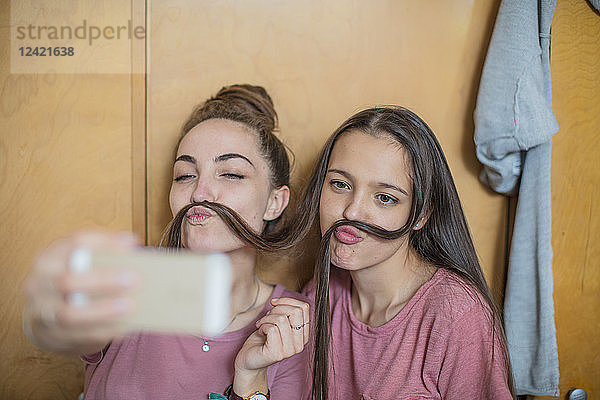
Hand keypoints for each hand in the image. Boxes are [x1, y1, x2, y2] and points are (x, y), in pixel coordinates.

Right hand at [23, 231, 140, 354]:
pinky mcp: (49, 335)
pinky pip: (77, 336)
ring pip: (69, 314)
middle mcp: (38, 282)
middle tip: (133, 280)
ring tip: (130, 306)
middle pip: (68, 280)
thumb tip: (131, 243)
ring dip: (103, 311)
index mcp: (49, 257)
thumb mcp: (79, 262)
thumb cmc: (72, 282)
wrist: (44, 314)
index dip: (105, 243)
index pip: (75, 243)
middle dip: (103, 280)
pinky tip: (124, 328)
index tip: (131, 245)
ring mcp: (40, 311)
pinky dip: (103, 331)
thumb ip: (103, 253)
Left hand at [232, 297, 309, 395]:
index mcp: (303, 334)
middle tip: (267, 317)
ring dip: (267, 318)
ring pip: (282, 319)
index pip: (304, 308)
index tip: (274, 303)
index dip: (287, 300)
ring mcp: (290, 350)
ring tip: (261, 325)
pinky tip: (260, 332)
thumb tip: (277, 301)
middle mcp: (300, 344)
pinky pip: (272, 329)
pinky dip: (262, 326)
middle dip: (277, 309)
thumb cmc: (263, 338)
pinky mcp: (277, 354)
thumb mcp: (277, 321)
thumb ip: (285, 312)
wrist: (249, 359)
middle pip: (295, 312)